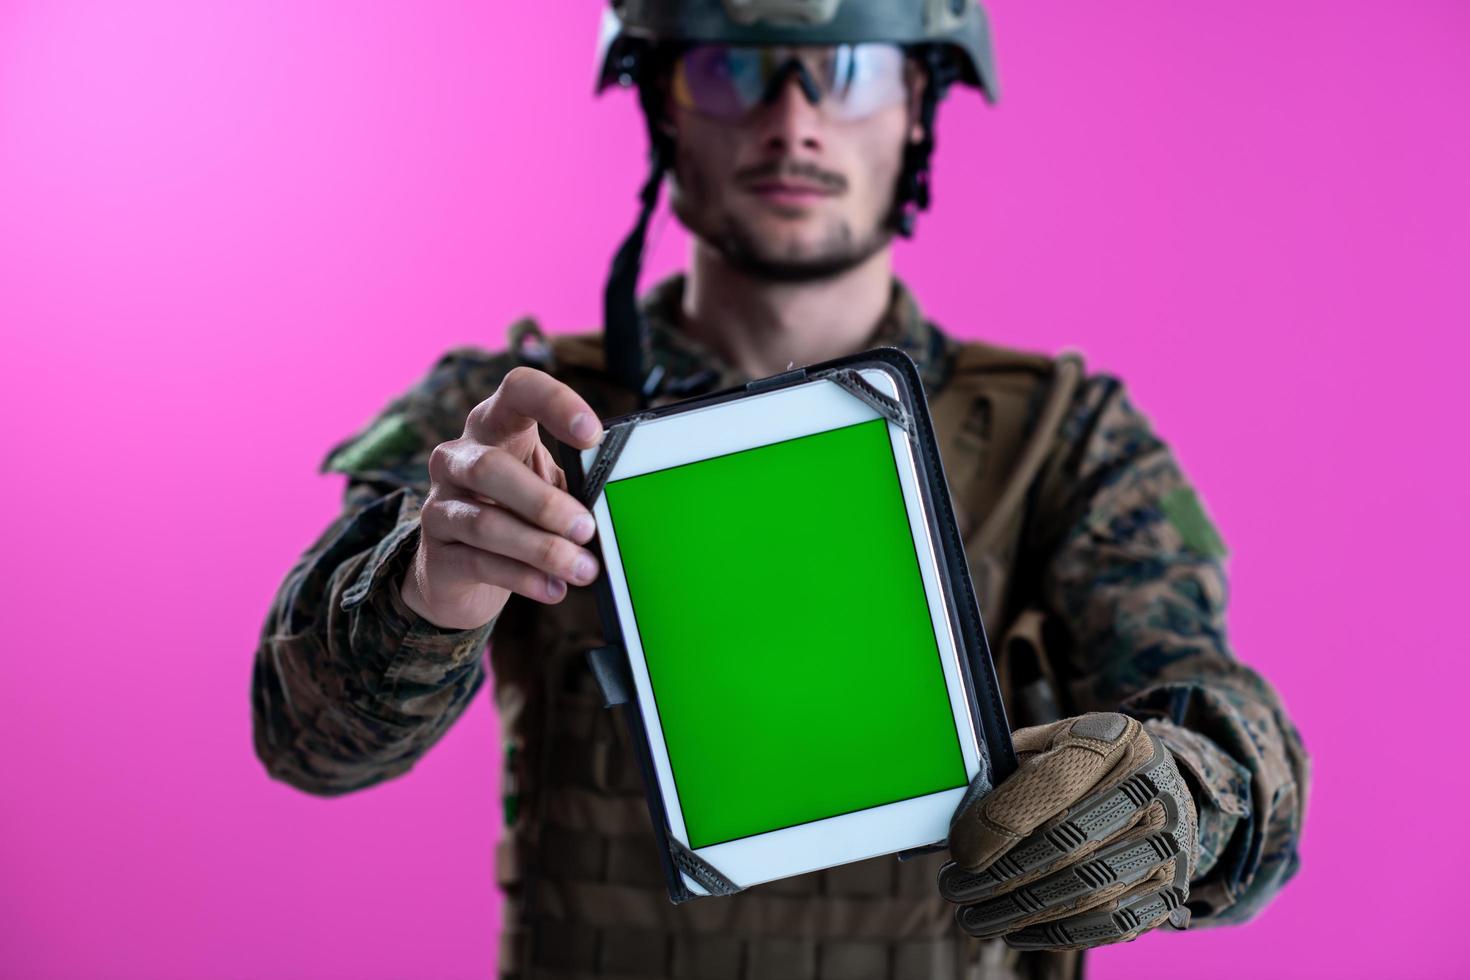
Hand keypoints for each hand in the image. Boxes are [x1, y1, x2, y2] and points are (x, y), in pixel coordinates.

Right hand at [400, 366, 604, 629]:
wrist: (459, 571)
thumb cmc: (515, 512)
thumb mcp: (546, 487)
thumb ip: (574, 484)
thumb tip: (613, 501)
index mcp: (494, 426)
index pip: (518, 390)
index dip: (554, 402)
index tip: (593, 434)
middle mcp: (457, 457)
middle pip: (490, 467)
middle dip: (544, 502)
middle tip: (586, 528)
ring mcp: (439, 503)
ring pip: (485, 522)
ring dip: (541, 548)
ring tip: (581, 568)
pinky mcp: (436, 552)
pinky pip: (480, 562)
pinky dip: (524, 578)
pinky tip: (555, 588)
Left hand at [939, 713, 1197, 949]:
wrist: (1158, 787)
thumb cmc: (1079, 764)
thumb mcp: (1047, 744)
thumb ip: (1007, 771)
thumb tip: (959, 820)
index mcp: (1114, 738)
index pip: (1053, 785)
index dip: (1000, 823)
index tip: (959, 852)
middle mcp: (1152, 787)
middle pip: (1068, 843)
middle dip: (1001, 874)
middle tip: (955, 889)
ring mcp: (1171, 840)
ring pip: (1088, 889)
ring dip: (1021, 911)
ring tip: (975, 917)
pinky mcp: (1173, 887)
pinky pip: (1112, 923)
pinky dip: (1058, 934)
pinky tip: (1017, 930)